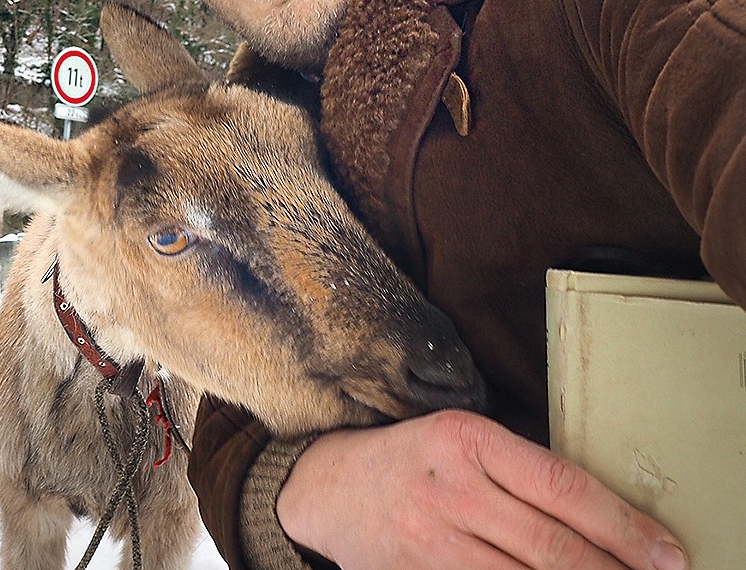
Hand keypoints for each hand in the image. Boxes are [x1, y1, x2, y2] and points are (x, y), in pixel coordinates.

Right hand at [274, 410, 687, 569]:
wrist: (324, 487)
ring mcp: (432, 541)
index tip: (665, 552)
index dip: (623, 525)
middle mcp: (450, 489)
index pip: (562, 486)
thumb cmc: (407, 459)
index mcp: (466, 439)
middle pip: (553, 546)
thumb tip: (601, 513)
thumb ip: (517, 466)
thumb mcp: (457, 437)